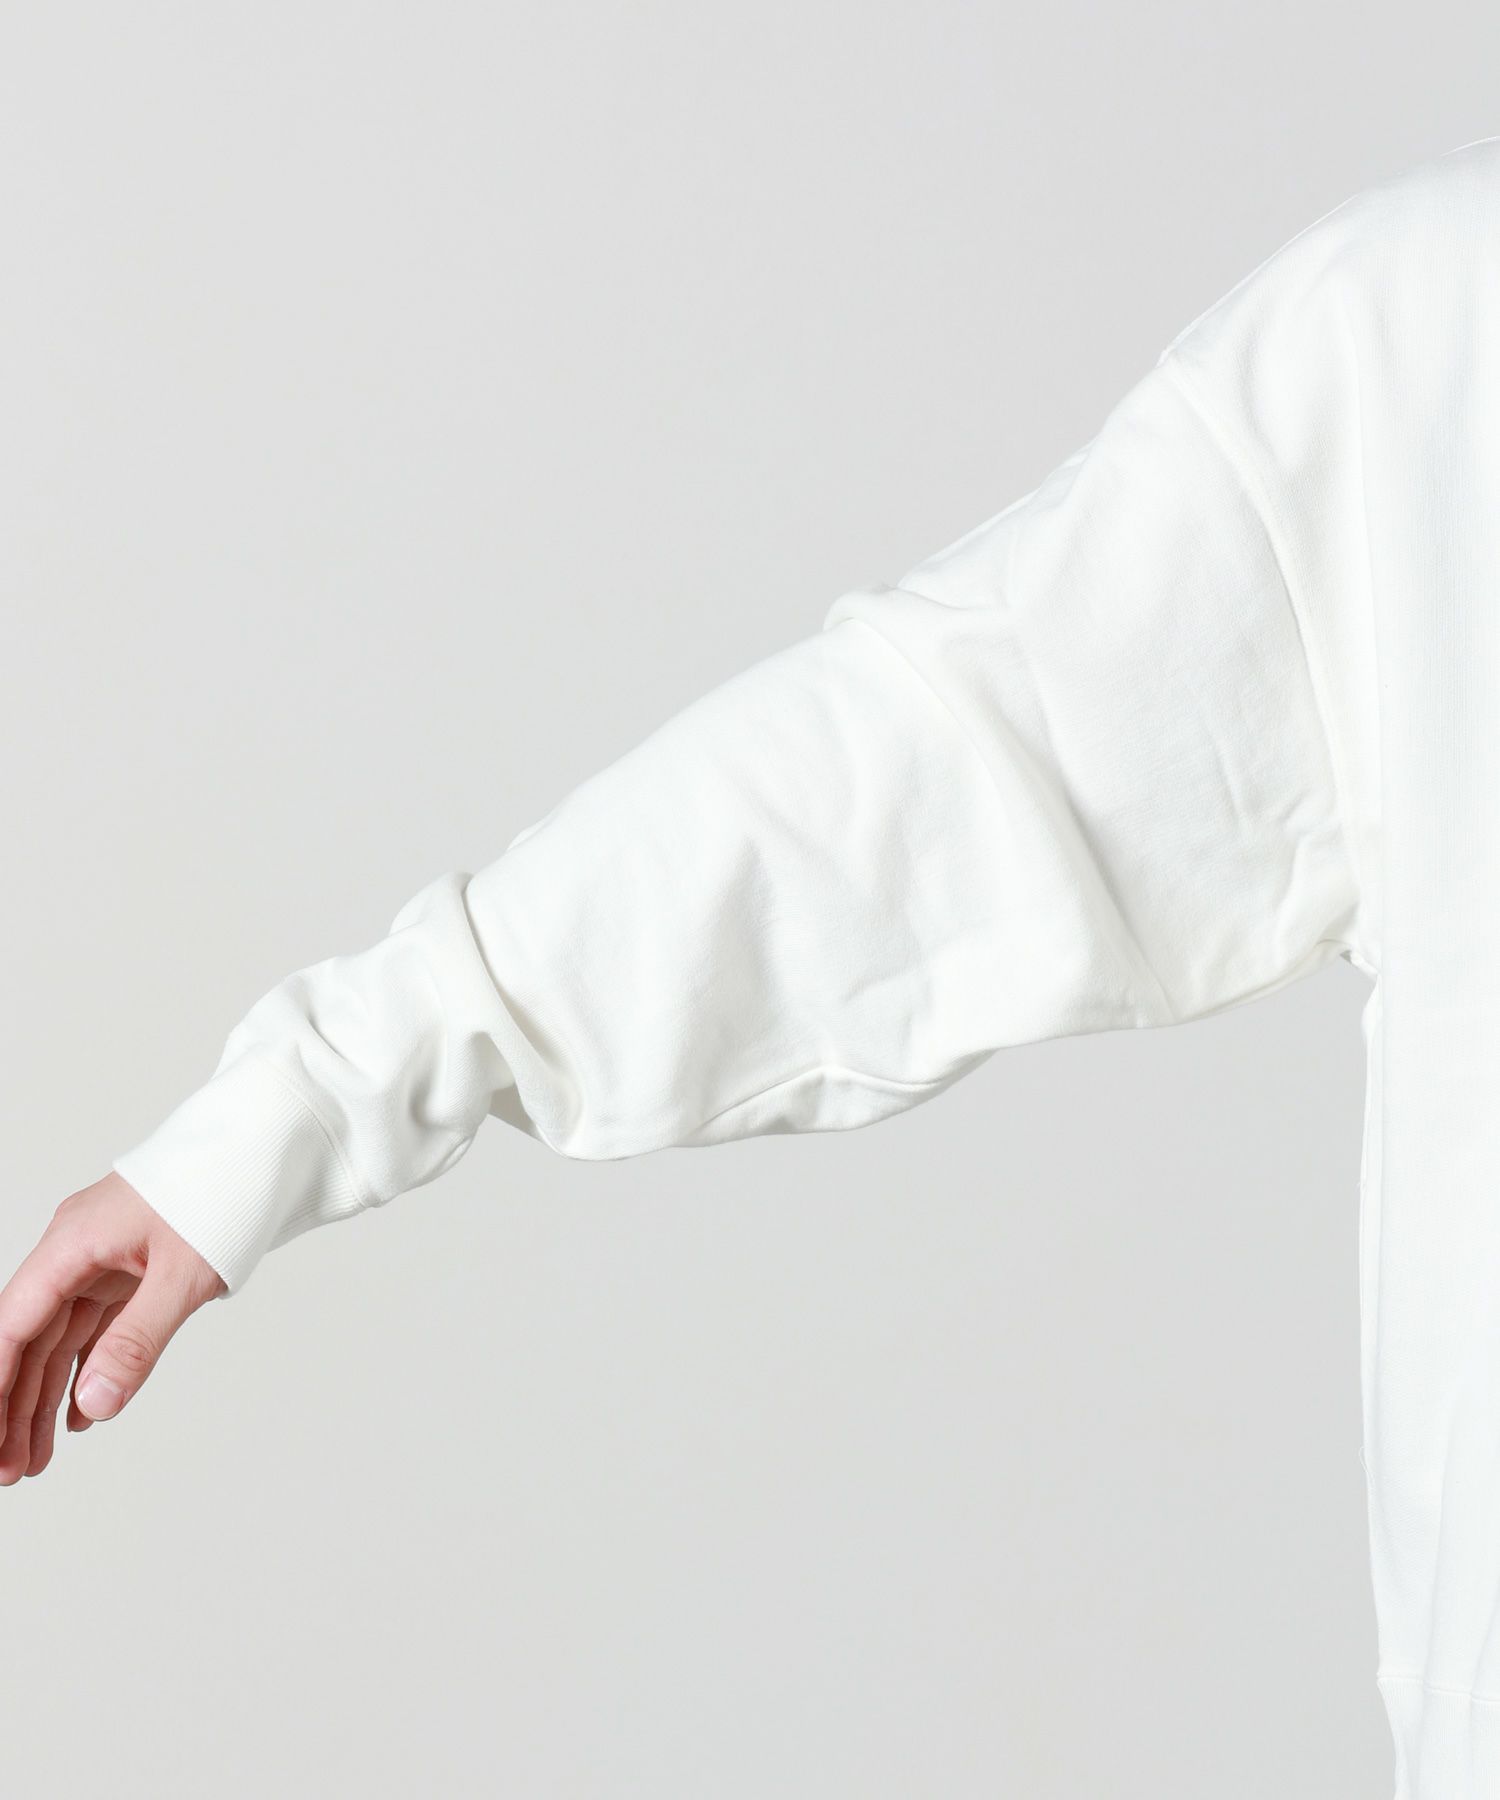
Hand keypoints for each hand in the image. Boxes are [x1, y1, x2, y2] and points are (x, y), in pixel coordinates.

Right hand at [0, 1171, 227, 1482]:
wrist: (267, 1145)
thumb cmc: (224, 1191)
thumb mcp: (183, 1274)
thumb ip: (137, 1341)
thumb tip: (94, 1406)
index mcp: (73, 1243)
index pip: (15, 1324)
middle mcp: (78, 1251)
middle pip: (30, 1338)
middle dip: (13, 1405)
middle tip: (9, 1471)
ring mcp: (104, 1259)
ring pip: (62, 1339)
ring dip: (46, 1398)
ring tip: (34, 1459)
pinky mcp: (132, 1268)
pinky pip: (97, 1327)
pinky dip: (87, 1370)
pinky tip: (79, 1416)